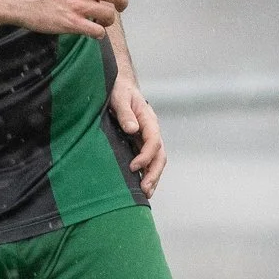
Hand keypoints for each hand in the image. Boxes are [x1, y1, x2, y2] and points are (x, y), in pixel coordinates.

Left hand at [109, 72, 166, 196]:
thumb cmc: (118, 89)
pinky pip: (147, 160)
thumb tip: (132, 129)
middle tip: (144, 190)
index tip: (132, 166)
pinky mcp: (139, 143)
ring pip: (156, 160)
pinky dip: (146, 173)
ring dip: (152, 177)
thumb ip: (125, 113)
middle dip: (153, 173)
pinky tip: (140, 186)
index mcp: (148, 119)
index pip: (154, 141)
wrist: (118, 85)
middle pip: (159, 155)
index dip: (145, 156)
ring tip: (146, 194)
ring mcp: (146, 138)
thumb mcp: (119, 97)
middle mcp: (151, 130)